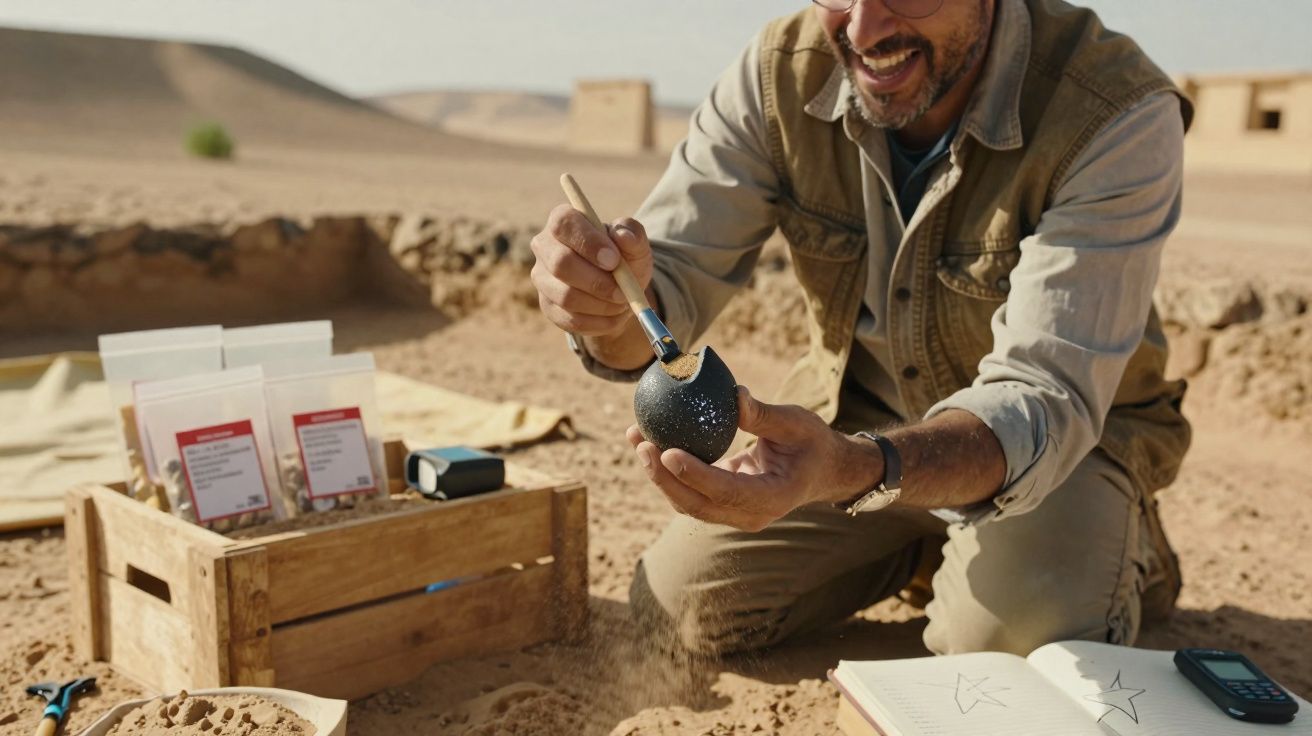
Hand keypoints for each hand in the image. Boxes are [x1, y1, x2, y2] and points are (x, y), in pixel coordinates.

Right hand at [530, 205, 653, 336]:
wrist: (620, 289)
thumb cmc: (625, 258)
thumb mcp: (635, 244)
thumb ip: (633, 235)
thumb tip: (623, 236)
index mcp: (563, 220)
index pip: (563, 224)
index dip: (588, 243)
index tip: (614, 261)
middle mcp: (544, 246)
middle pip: (560, 263)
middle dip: (597, 281)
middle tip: (623, 291)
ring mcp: (542, 278)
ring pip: (566, 296)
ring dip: (601, 304)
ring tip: (623, 302)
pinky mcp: (548, 306)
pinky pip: (571, 320)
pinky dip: (599, 322)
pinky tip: (615, 316)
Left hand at [627, 386, 883, 530]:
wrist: (823, 471)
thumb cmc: (813, 442)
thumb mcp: (797, 422)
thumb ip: (763, 415)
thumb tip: (733, 395)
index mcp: (773, 497)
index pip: (727, 491)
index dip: (695, 474)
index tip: (667, 451)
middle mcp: (751, 514)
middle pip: (698, 505)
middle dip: (664, 478)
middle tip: (642, 444)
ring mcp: (735, 514)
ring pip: (688, 503)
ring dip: (659, 475)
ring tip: (636, 439)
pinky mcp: (723, 505)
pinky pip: (690, 493)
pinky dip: (668, 472)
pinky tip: (649, 442)